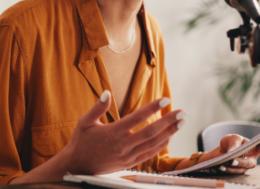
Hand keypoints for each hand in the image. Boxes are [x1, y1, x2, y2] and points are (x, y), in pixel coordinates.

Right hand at [59, 90, 185, 174]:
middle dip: (169, 121)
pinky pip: (150, 154)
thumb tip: (107, 92)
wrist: (77, 166)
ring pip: (153, 144)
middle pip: (151, 132)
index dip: (152, 108)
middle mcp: (122, 145)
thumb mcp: (84, 122)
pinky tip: (170, 136)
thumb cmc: (81, 142)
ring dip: (170, 133)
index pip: (137, 118)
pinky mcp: (129, 163)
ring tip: (181, 123)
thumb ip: (97, 107)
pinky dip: (161, 145)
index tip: (165, 100)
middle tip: (182, 112)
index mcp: (112, 132)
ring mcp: (127, 156)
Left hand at [199, 134, 259, 174]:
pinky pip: (232, 173)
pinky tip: (218, 167)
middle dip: (240, 162)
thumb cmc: (231, 142)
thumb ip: (234, 144)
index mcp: (253, 148)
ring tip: (221, 164)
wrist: (221, 151)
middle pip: (249, 163)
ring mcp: (245, 167)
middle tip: (231, 160)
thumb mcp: (233, 138)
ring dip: (230, 168)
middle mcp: (251, 159)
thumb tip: (232, 152)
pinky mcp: (237, 172)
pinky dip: (225, 170)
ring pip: (240, 169)